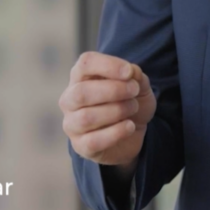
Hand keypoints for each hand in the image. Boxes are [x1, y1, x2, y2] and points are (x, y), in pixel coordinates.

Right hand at [60, 52, 156, 167]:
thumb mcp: (139, 85)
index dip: (108, 65)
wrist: (134, 133)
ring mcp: (72, 124)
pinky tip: (129, 126)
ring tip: (133, 108)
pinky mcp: (80, 146)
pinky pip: (93, 141)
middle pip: (81, 92)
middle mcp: (70, 99)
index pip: (85, 63)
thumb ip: (135, 75)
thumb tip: (131, 71)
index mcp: (81, 77)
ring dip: (116, 111)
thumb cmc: (129, 102)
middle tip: (134, 91)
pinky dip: (116, 133)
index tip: (129, 72)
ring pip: (86, 118)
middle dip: (113, 90)